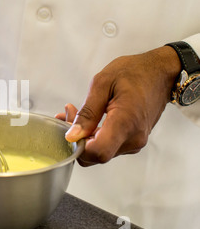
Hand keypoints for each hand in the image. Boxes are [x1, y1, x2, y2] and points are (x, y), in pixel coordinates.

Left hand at [55, 46, 180, 165]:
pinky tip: (88, 120)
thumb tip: (72, 135)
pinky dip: (94, 136)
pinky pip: (108, 146)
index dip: (78, 145)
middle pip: (96, 155)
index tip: (69, 127)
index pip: (98, 152)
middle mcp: (133, 138)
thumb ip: (87, 112)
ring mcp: (135, 142)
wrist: (160, 73)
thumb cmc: (134, 72)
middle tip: (69, 114)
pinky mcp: (133, 141)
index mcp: (126, 122)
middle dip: (77, 138)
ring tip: (75, 112)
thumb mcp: (102, 83)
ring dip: (83, 136)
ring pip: (100, 152)